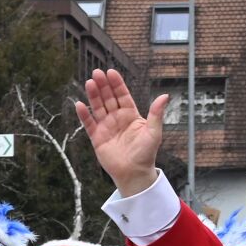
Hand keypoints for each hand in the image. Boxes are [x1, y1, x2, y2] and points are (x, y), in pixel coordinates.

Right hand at [75, 68, 169, 196]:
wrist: (134, 173)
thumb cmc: (146, 153)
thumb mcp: (154, 132)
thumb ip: (156, 113)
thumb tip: (165, 95)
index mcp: (131, 115)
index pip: (122, 96)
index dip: (117, 84)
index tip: (111, 72)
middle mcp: (117, 119)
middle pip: (108, 99)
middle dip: (103, 86)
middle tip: (97, 73)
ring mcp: (106, 127)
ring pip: (98, 108)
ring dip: (93, 96)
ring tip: (89, 83)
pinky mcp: (97, 138)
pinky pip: (89, 124)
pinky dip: (84, 115)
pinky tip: (80, 105)